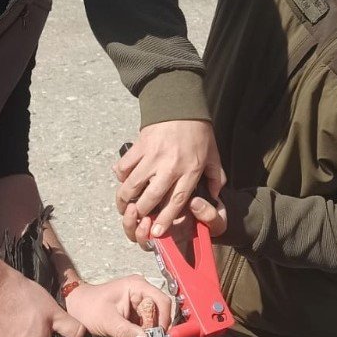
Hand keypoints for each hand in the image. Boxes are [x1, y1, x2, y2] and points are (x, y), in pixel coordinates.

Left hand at [64, 277, 172, 336]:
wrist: (76, 307)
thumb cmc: (88, 308)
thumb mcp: (108, 321)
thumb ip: (128, 332)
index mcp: (137, 286)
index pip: (162, 301)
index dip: (164, 319)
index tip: (158, 336)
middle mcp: (141, 292)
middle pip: (160, 311)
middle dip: (155, 328)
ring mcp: (138, 302)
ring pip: (154, 319)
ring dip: (149, 332)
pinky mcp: (135, 312)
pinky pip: (146, 324)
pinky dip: (143, 333)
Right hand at [114, 121, 225, 241]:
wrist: (180, 103)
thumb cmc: (198, 131)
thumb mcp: (213, 155)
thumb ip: (216, 177)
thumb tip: (215, 196)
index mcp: (189, 171)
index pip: (175, 201)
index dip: (165, 219)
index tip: (156, 232)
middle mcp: (169, 167)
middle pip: (150, 198)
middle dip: (142, 214)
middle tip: (138, 220)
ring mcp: (152, 157)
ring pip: (132, 185)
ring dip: (125, 199)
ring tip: (124, 206)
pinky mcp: (138, 147)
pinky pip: (124, 166)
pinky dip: (121, 175)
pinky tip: (123, 180)